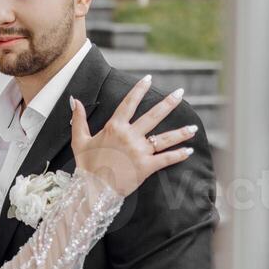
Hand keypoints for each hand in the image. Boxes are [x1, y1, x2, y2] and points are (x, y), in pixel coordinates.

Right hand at [71, 76, 195, 197]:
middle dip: (168, 103)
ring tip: (194, 127)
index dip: (139, 90)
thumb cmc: (86, 166)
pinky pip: (165, 159)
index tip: (149, 79)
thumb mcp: (79, 140)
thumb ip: (79, 120)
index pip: (129, 103)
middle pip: (153, 116)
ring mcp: (139, 151)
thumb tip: (75, 101)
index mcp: (114, 127)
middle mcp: (129, 136)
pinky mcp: (146, 167)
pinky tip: (189, 151)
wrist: (92, 189)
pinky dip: (178, 155)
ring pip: (164, 138)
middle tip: (181, 93)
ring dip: (180, 132)